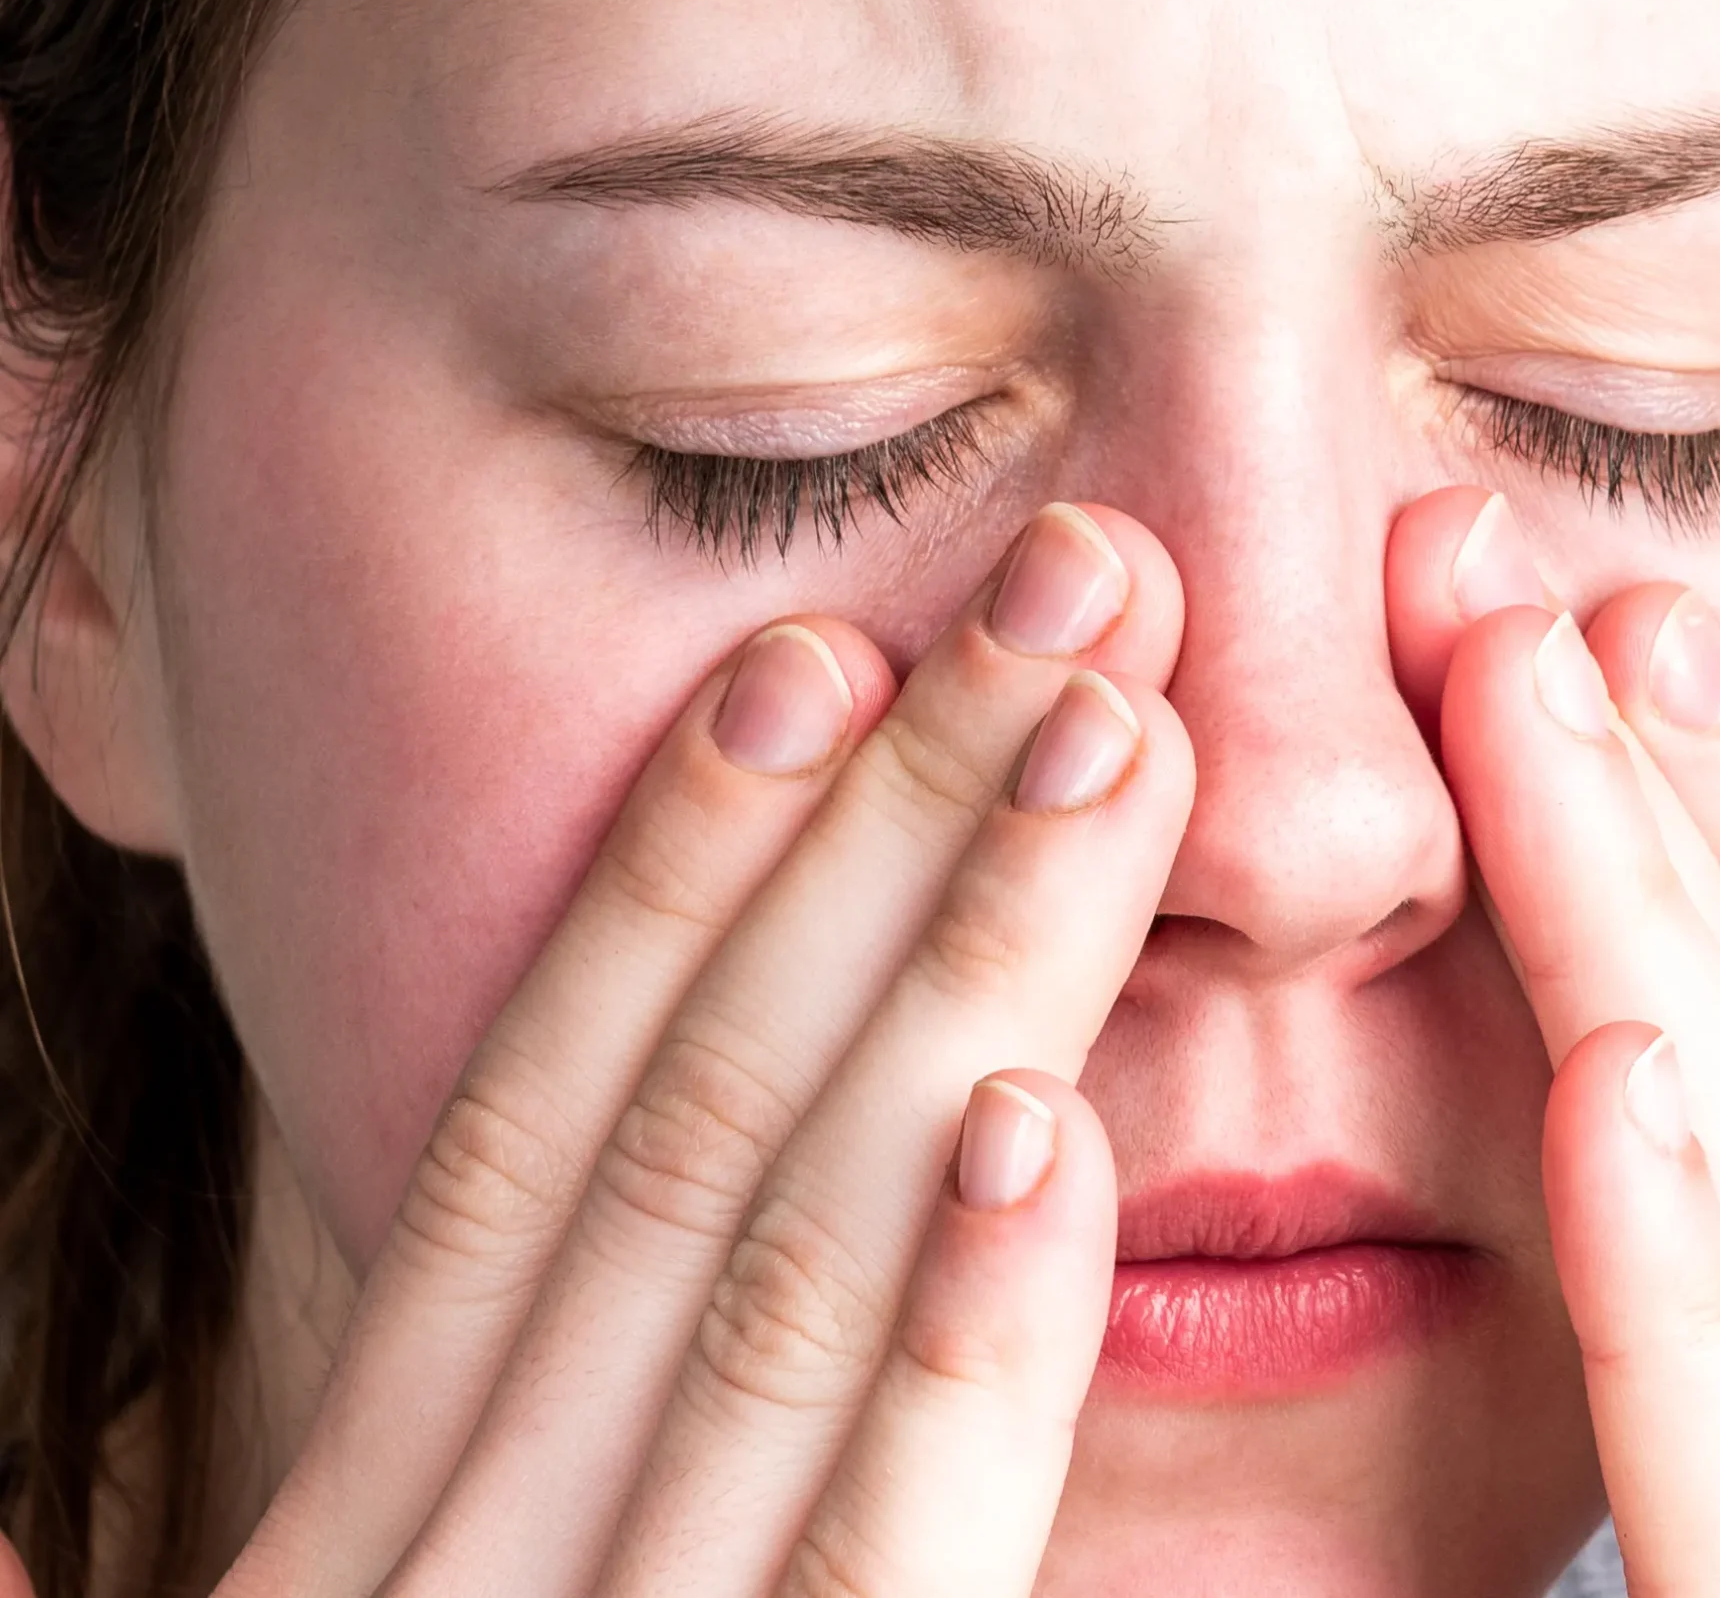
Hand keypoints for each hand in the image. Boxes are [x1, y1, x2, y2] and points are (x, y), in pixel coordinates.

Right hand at [209, 504, 1191, 1597]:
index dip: (661, 880)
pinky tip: (1038, 1132)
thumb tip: (243, 1408)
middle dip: (876, 840)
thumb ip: (433, 1498)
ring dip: (958, 983)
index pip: (517, 1142)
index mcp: (370, 1534)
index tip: (811, 656)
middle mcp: (461, 1577)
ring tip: (1100, 736)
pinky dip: (958, 1346)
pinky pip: (880, 1564)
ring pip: (787, 1280)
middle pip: (680, 1143)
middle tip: (1066, 595)